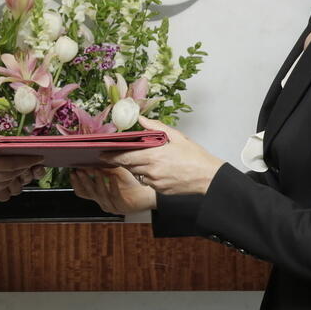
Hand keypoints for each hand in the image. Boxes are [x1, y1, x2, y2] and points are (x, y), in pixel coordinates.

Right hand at [0, 134, 41, 200]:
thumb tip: (15, 143)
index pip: (15, 164)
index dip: (29, 161)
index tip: (38, 157)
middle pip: (14, 176)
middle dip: (25, 169)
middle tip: (30, 162)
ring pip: (9, 187)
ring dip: (15, 178)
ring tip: (15, 170)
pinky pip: (0, 194)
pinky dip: (4, 186)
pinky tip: (1, 177)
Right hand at [71, 166, 155, 214]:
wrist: (148, 193)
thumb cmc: (132, 183)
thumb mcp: (114, 173)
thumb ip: (102, 170)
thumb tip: (89, 162)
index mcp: (99, 196)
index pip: (82, 192)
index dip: (76, 183)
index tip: (73, 172)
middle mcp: (103, 202)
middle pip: (88, 192)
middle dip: (83, 180)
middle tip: (79, 170)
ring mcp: (112, 206)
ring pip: (100, 194)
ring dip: (97, 181)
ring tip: (96, 170)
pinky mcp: (122, 207)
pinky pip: (115, 195)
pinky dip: (112, 185)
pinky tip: (112, 176)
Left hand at [101, 116, 222, 196]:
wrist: (208, 177)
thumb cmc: (194, 156)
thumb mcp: (176, 136)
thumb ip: (155, 127)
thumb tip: (140, 118)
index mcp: (153, 156)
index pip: (125, 157)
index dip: (112, 156)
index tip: (102, 154)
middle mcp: (151, 171)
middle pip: (128, 166)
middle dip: (121, 161)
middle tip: (113, 156)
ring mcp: (155, 182)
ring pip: (138, 174)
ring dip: (136, 167)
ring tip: (142, 159)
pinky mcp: (160, 190)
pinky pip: (148, 182)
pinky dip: (147, 175)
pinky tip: (156, 169)